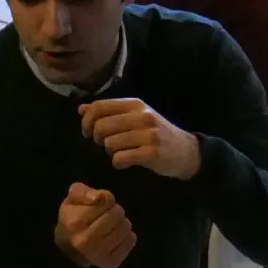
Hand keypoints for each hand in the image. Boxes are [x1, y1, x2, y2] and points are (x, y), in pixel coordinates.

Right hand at [55, 182, 135, 267]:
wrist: (70, 245)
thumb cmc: (73, 216)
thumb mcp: (72, 198)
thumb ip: (82, 192)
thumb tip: (98, 198)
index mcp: (75, 222)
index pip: (107, 200)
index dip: (106, 199)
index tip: (98, 205)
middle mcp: (85, 241)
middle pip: (118, 213)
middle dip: (114, 210)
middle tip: (105, 215)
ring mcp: (98, 255)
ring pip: (126, 227)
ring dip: (120, 223)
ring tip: (110, 226)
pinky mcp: (110, 263)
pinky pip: (131, 240)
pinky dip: (126, 235)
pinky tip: (114, 236)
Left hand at [79, 98, 200, 179]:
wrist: (186, 151)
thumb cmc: (155, 133)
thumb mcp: (135, 117)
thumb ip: (109, 112)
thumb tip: (81, 109)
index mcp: (135, 104)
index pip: (100, 106)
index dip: (87, 121)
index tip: (88, 131)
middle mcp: (142, 116)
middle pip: (101, 126)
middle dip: (97, 138)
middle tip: (105, 144)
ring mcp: (148, 134)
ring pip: (110, 143)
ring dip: (110, 152)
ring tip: (120, 152)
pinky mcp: (151, 153)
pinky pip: (120, 158)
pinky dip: (118, 163)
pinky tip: (124, 162)